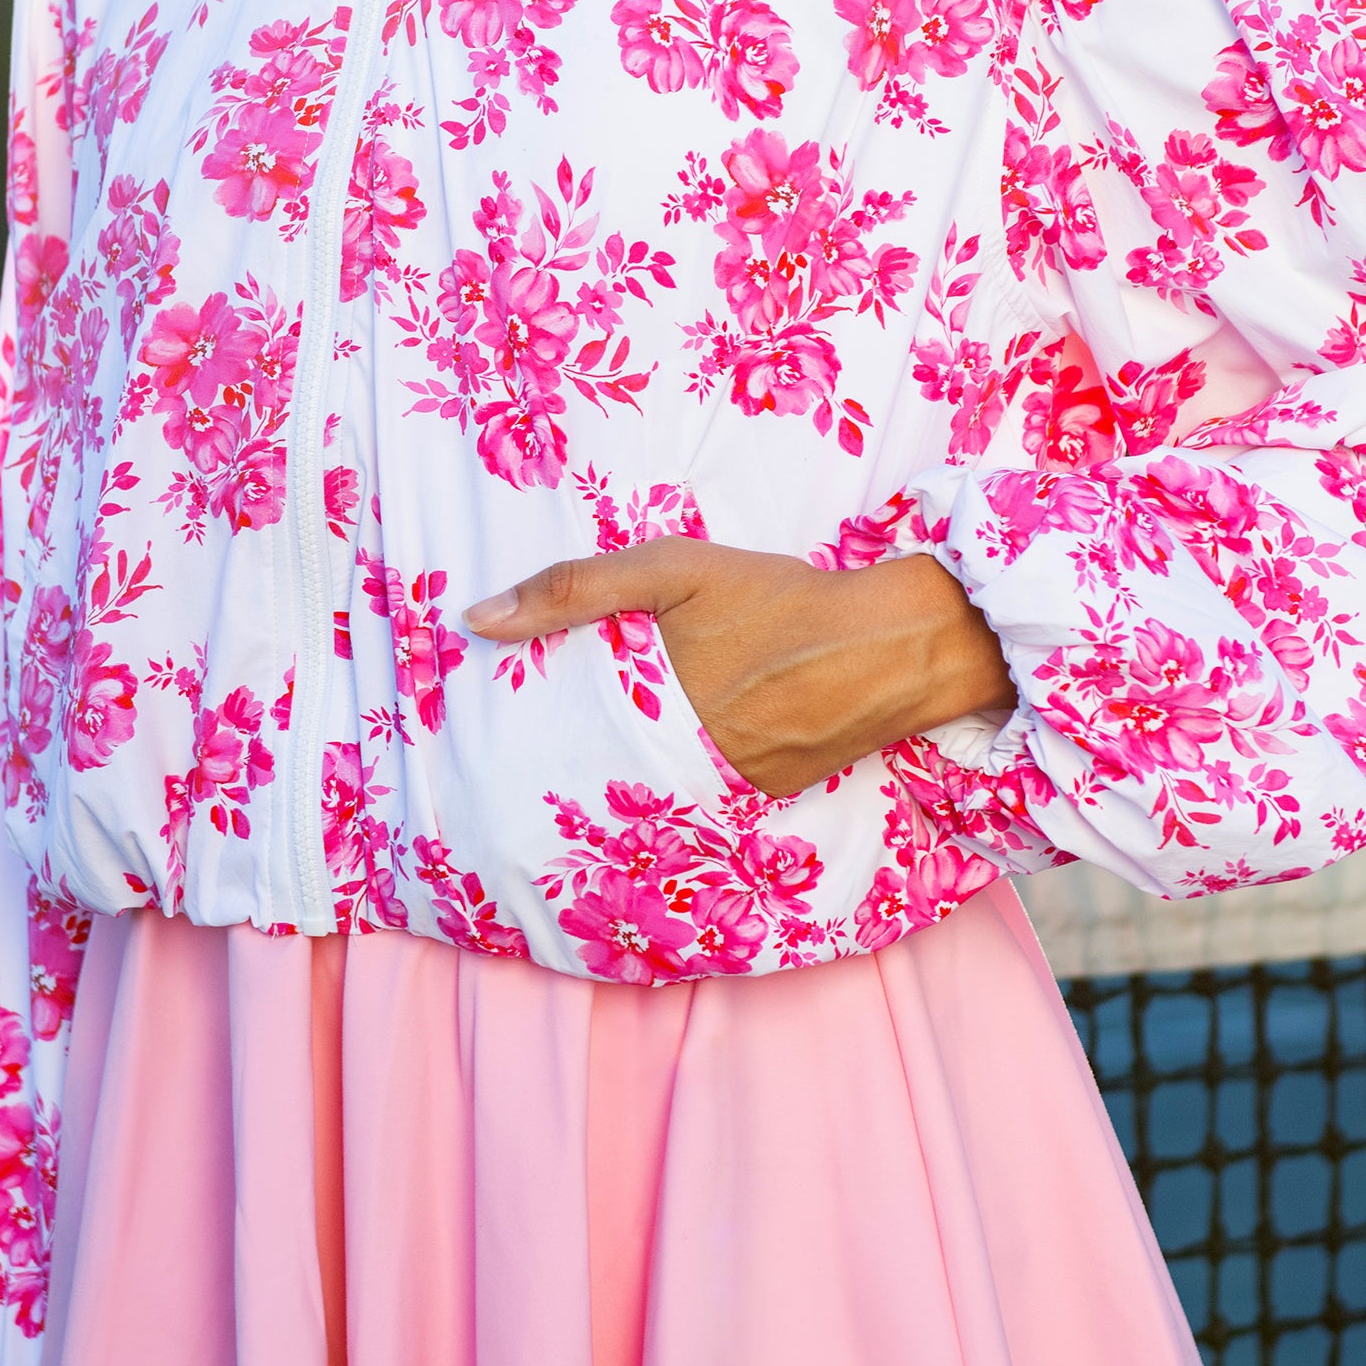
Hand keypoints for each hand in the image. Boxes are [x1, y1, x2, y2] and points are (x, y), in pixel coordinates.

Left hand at [463, 538, 1013, 801]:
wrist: (889, 644)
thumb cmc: (777, 599)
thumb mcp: (674, 570)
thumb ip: (576, 589)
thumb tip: (476, 620)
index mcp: (649, 717)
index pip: (561, 745)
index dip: (529, 742)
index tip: (496, 739)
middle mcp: (682, 768)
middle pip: (602, 775)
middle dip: (570, 766)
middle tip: (532, 757)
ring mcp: (725, 789)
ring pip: (651, 789)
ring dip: (625, 774)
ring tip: (595, 753)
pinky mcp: (764, 795)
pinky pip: (703, 791)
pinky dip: (684, 774)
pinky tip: (678, 747)